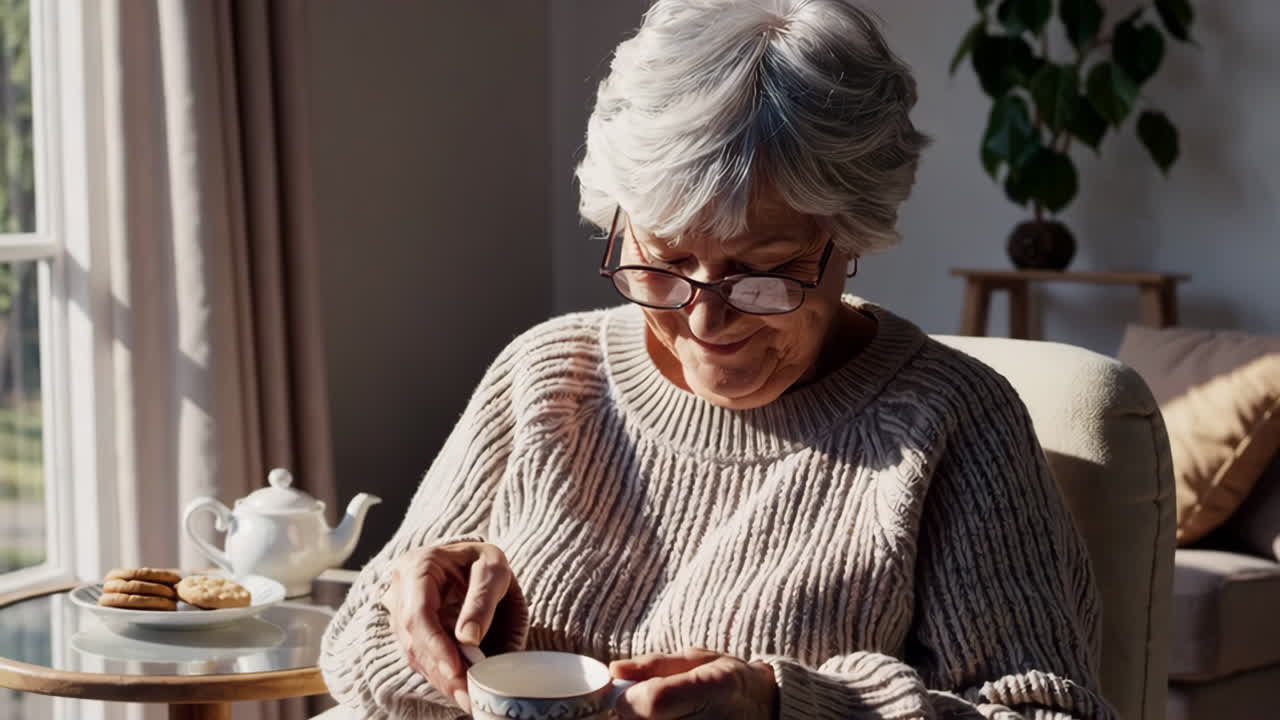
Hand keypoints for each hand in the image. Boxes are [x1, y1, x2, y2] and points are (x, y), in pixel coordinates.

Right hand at [380, 542, 526, 712]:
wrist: (478, 564)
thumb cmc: (486, 562)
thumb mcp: (493, 569)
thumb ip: (482, 599)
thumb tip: (468, 639)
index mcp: (418, 565)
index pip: (418, 611)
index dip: (434, 644)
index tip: (455, 669)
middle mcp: (401, 589)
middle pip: (412, 637)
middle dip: (440, 669)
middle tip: (467, 693)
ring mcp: (401, 611)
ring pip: (413, 652)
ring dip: (439, 678)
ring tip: (466, 698)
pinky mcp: (408, 631)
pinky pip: (419, 657)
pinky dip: (439, 675)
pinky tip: (458, 689)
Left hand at [610, 648, 778, 718]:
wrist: (768, 711)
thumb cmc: (728, 682)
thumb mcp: (697, 660)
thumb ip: (654, 666)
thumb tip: (615, 670)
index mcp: (716, 686)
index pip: (655, 701)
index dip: (630, 700)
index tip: (626, 695)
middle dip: (634, 716)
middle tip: (642, 708)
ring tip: (664, 717)